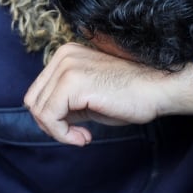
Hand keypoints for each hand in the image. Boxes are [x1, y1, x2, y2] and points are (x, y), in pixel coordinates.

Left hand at [24, 43, 192, 145]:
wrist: (159, 89)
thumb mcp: (90, 96)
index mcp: (66, 55)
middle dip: (52, 125)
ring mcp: (67, 67)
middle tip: (78, 135)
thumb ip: (67, 102)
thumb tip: (47, 118)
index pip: (39, 92)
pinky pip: (49, 117)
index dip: (53, 117)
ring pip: (39, 111)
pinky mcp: (71, 83)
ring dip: (59, 132)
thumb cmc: (132, 95)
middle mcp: (63, 56)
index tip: (77, 129)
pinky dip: (62, 134)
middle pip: (34, 101)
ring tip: (83, 137)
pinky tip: (84, 137)